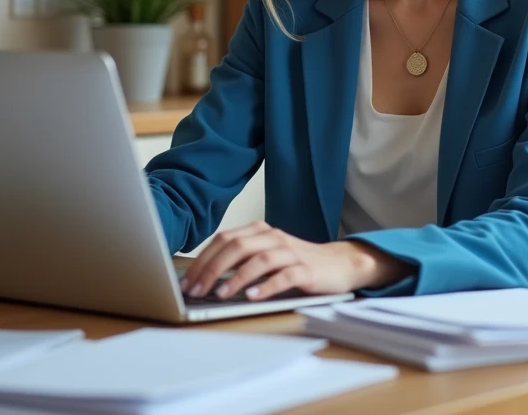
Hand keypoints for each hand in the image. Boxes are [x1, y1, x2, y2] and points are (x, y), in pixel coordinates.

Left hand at [179, 221, 410, 301]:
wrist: (340, 264)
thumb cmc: (297, 263)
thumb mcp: (266, 256)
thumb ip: (240, 261)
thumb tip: (204, 279)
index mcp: (260, 231)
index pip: (223, 240)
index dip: (202, 260)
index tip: (187, 281)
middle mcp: (273, 237)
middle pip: (237, 247)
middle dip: (212, 269)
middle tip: (197, 290)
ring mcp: (291, 252)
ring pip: (259, 259)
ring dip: (236, 278)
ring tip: (220, 295)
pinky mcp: (307, 269)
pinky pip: (285, 276)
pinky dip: (267, 286)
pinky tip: (254, 297)